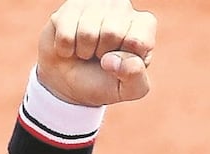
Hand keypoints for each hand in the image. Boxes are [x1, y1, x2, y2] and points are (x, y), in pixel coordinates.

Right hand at [36, 0, 156, 106]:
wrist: (71, 81)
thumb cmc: (105, 82)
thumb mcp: (128, 89)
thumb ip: (135, 78)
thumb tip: (117, 61)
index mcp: (144, 26)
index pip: (137, 40)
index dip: (125, 59)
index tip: (122, 63)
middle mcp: (122, 7)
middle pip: (112, 33)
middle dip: (103, 54)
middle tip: (101, 57)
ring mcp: (96, 3)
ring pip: (87, 32)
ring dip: (84, 51)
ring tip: (87, 51)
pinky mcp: (70, 7)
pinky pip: (66, 34)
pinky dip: (66, 49)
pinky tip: (72, 46)